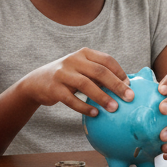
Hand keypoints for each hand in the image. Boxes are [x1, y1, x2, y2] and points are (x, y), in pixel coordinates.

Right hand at [19, 48, 133, 117]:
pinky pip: (71, 99)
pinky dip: (84, 107)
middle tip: (129, 97)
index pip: (107, 60)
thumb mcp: (82, 69)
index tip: (130, 86)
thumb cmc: (67, 77)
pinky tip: (95, 114)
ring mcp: (62, 73)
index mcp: (84, 53)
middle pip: (99, 71)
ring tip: (114, 108)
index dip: (120, 73)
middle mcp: (73, 60)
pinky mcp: (54, 88)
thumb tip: (125, 85)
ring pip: (86, 84)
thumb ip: (99, 74)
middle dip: (116, 85)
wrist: (36, 82)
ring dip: (102, 97)